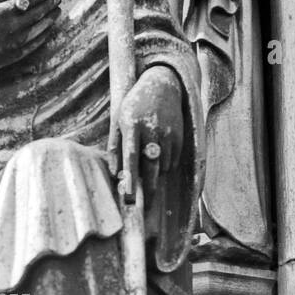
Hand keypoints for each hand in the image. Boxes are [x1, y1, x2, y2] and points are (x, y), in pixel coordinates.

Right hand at [0, 0, 60, 81]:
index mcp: (0, 13)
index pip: (28, 0)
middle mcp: (10, 28)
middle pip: (38, 14)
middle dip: (50, 4)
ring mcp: (14, 44)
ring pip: (40, 29)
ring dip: (51, 19)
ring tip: (57, 11)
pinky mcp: (14, 57)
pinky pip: (34, 45)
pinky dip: (44, 36)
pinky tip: (48, 30)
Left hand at [111, 66, 184, 204]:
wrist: (162, 85)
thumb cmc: (134, 107)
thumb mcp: (119, 122)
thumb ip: (115, 147)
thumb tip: (116, 174)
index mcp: (132, 126)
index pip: (130, 156)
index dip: (130, 178)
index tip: (128, 196)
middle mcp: (151, 130)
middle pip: (151, 168)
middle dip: (149, 191)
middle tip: (145, 209)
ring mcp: (168, 134)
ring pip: (162, 167)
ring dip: (154, 173)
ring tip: (148, 161)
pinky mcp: (179, 137)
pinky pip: (171, 162)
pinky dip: (164, 165)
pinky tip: (158, 152)